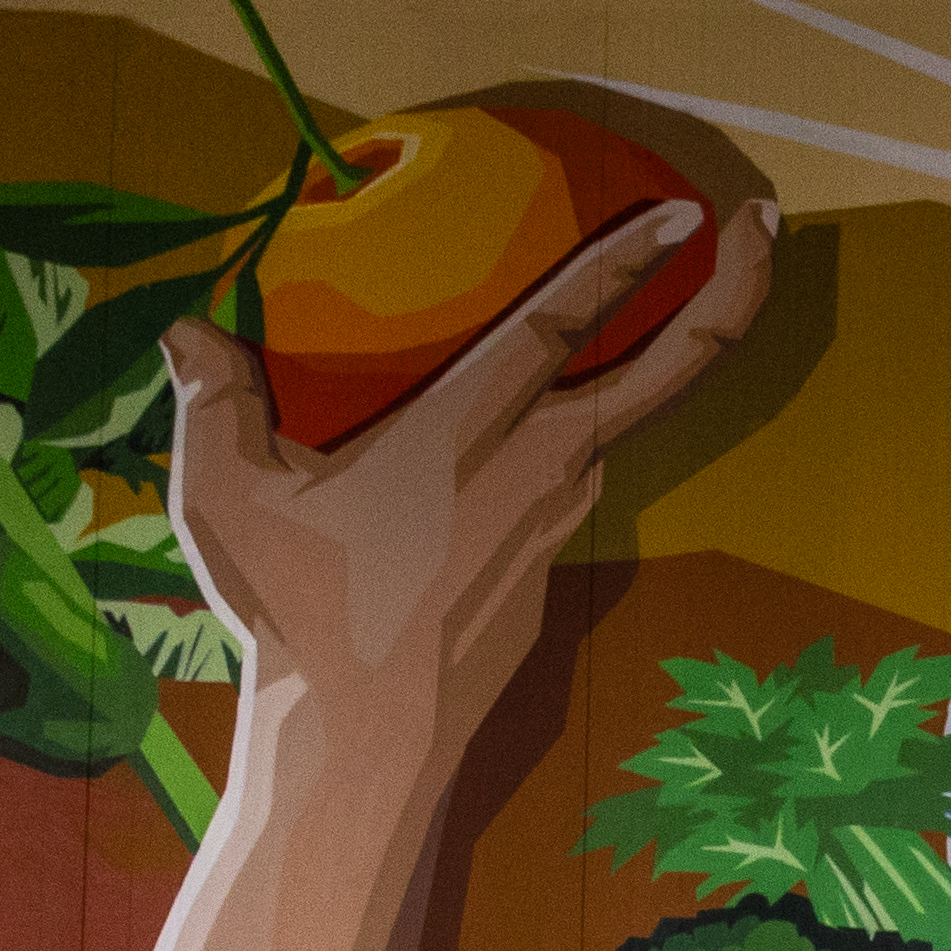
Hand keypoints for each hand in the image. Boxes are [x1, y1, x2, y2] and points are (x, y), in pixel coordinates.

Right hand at [148, 195, 778, 750]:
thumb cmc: (298, 612)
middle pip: (662, 376)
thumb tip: (186, 329)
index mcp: (465, 432)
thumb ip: (215, 399)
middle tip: (764, 226)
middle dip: (728, 298)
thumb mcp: (228, 493)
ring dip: (645, 368)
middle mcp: (536, 472)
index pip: (564, 323)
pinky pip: (571, 486)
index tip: (690, 210)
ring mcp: (554, 528)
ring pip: (616, 430)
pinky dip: (573, 440)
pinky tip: (532, 429)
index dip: (629, 260)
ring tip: (654, 309)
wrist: (364, 740)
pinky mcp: (547, 574)